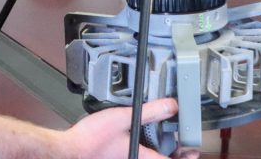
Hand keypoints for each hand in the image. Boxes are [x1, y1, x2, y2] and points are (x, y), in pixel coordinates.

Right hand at [59, 98, 185, 158]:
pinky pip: (133, 156)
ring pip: (146, 158)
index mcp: (142, 158)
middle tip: (180, 145)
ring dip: (155, 152)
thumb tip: (171, 106)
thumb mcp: (125, 118)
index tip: (192, 149)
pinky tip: (135, 139)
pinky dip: (139, 150)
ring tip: (161, 140)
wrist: (68, 152)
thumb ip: (150, 111)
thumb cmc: (91, 140)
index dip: (185, 156)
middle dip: (172, 154)